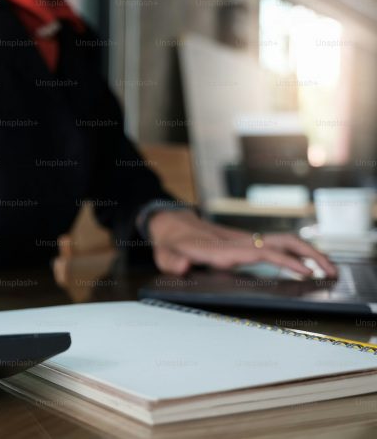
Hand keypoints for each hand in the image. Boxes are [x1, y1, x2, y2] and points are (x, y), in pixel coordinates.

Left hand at [147, 210, 336, 277]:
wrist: (169, 224)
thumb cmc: (169, 243)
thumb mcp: (165, 255)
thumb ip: (172, 263)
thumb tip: (181, 266)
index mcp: (221, 248)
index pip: (259, 252)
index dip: (283, 260)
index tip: (303, 270)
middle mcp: (237, 242)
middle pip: (280, 242)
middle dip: (309, 255)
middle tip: (330, 272)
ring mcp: (244, 240)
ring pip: (283, 242)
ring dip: (309, 253)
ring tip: (330, 270)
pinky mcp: (246, 243)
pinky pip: (276, 246)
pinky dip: (297, 254)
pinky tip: (310, 266)